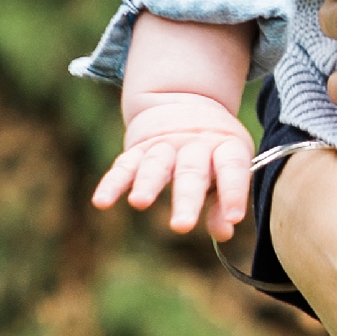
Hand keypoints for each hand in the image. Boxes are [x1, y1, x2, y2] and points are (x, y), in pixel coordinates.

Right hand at [95, 92, 255, 239]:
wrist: (185, 103)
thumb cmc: (213, 151)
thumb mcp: (229, 166)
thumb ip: (224, 200)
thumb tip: (225, 232)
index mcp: (225, 146)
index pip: (232, 168)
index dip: (234, 191)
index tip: (234, 217)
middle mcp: (194, 145)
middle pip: (191, 172)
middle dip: (186, 200)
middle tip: (182, 226)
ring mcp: (164, 146)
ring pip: (156, 165)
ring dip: (147, 184)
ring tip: (139, 203)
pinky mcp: (138, 150)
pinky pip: (124, 166)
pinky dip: (112, 183)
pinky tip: (102, 202)